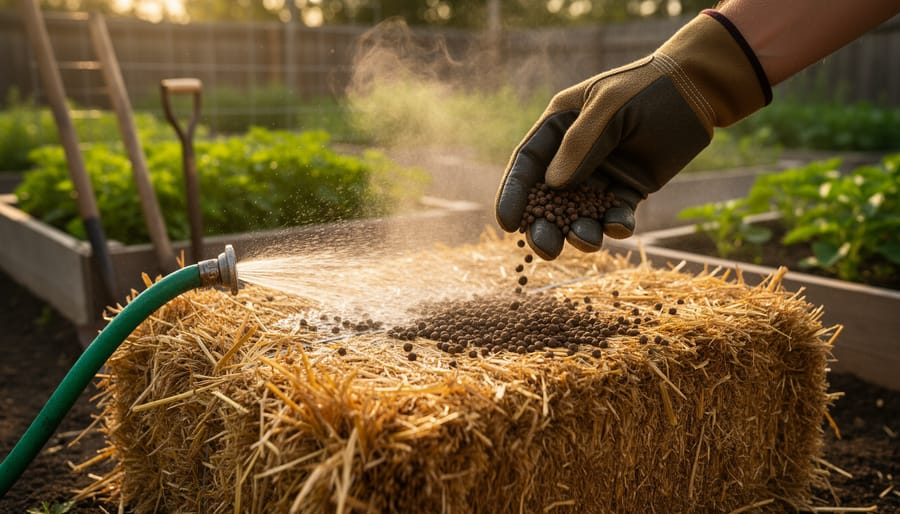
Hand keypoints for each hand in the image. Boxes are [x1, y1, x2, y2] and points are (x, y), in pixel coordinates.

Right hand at [495, 11, 770, 259]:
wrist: (698, 90)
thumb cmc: (649, 88)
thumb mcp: (610, 106)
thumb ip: (580, 143)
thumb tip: (552, 185)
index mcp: (559, 126)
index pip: (528, 164)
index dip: (514, 194)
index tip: (507, 224)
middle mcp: (573, 155)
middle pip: (548, 198)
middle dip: (544, 226)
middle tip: (546, 248)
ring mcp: (601, 175)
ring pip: (579, 213)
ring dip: (579, 231)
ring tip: (588, 240)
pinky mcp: (628, 190)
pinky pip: (614, 215)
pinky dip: (615, 225)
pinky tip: (621, 226)